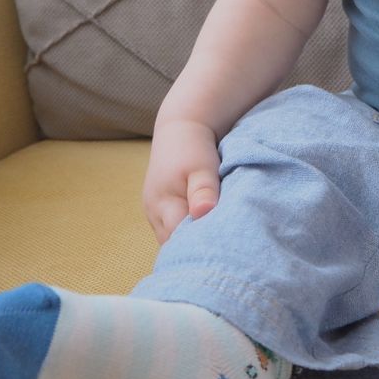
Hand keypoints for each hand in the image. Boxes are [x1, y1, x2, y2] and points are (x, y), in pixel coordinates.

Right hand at [142, 118, 220, 244]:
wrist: (181, 128)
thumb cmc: (193, 147)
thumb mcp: (202, 166)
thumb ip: (203, 190)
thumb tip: (202, 213)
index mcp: (161, 205)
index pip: (179, 241)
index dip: (200, 247)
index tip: (224, 249)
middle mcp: (154, 215)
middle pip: (174, 245)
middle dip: (196, 249)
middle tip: (225, 250)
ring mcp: (155, 214)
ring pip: (173, 239)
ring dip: (192, 241)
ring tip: (218, 241)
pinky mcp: (162, 211)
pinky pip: (175, 230)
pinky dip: (190, 232)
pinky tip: (207, 230)